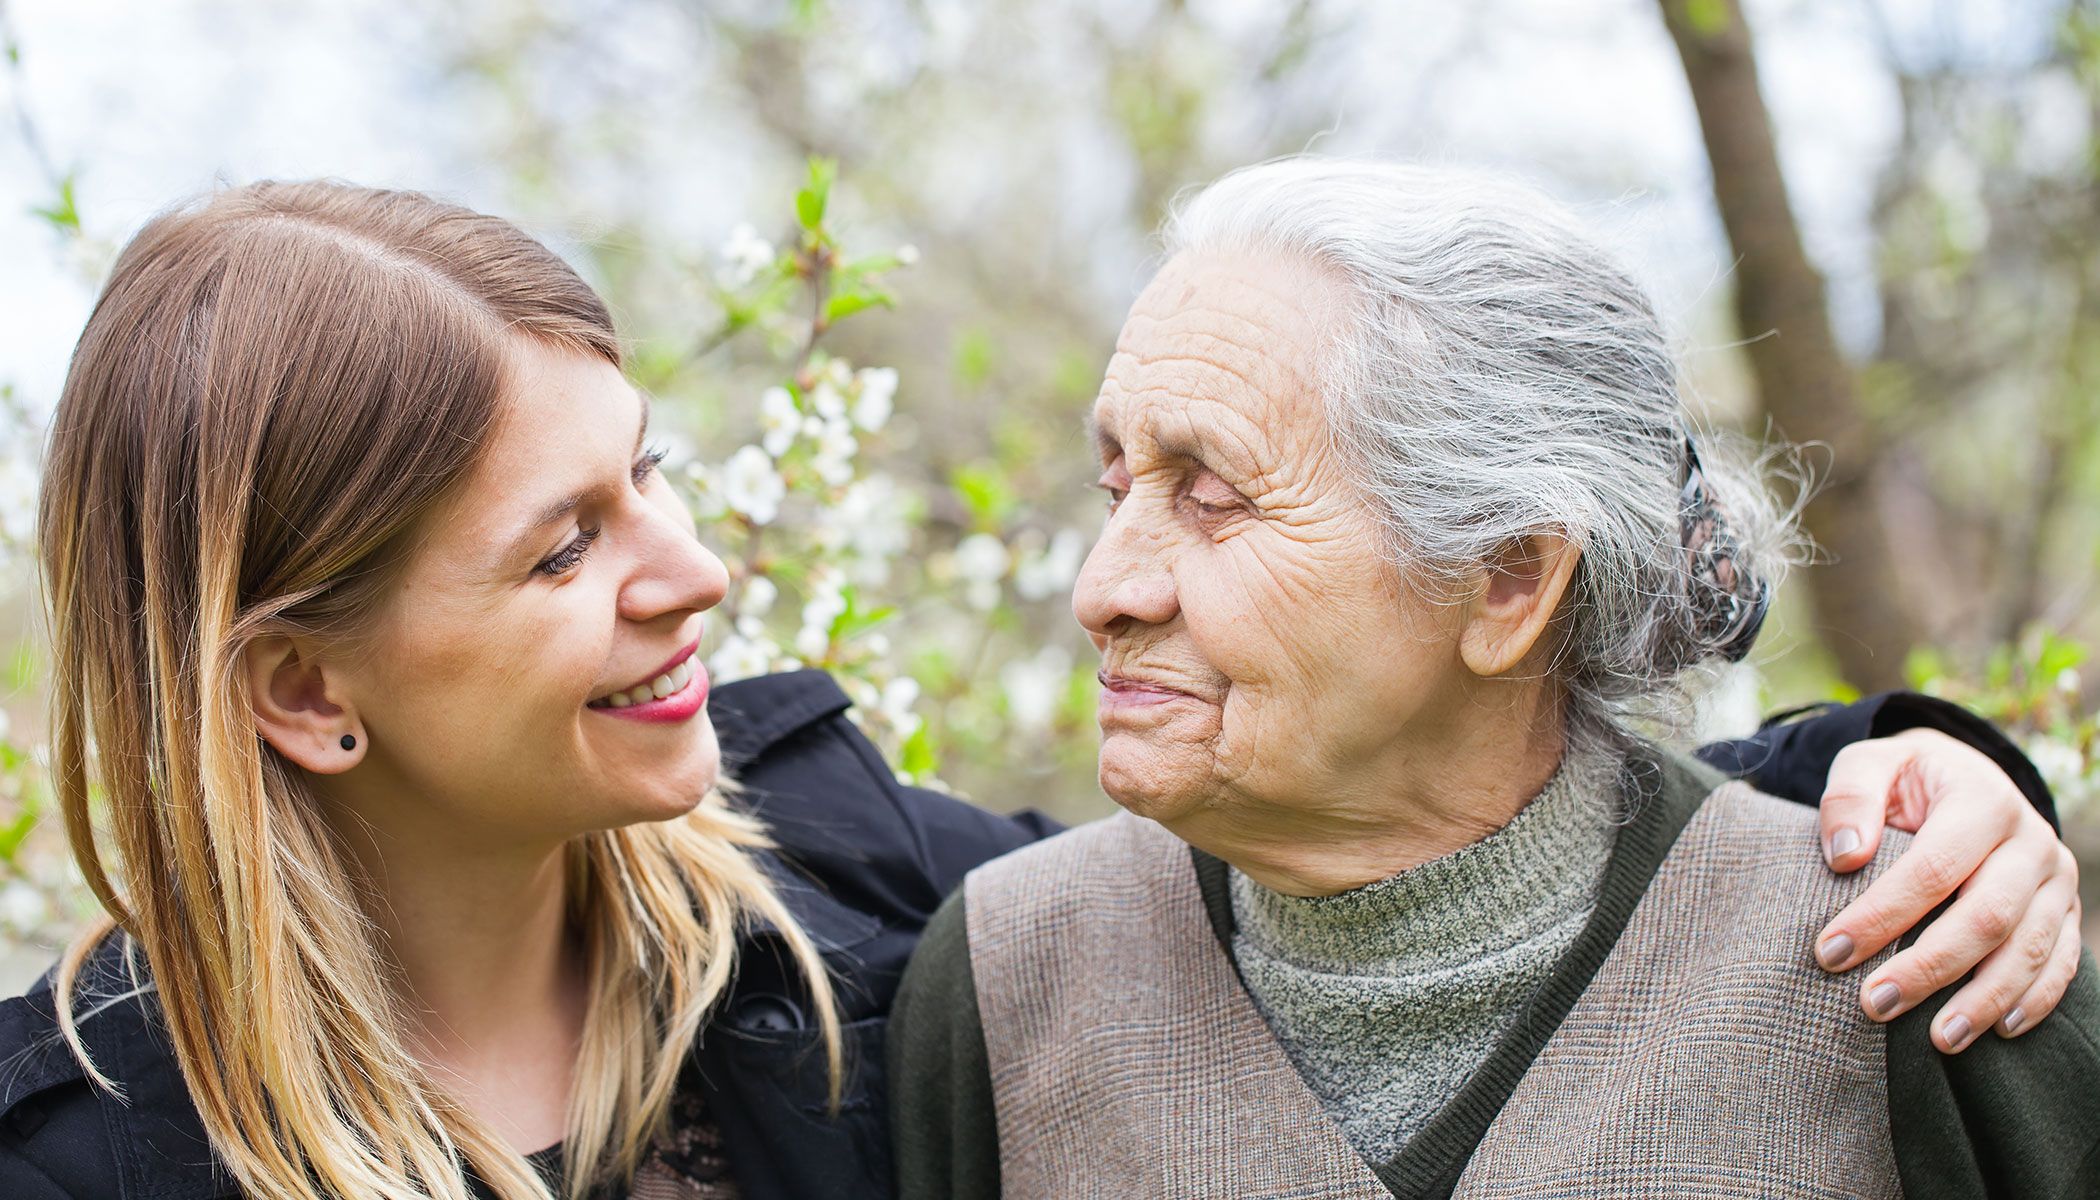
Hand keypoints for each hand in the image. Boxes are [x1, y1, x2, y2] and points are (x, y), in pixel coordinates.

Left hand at [1812, 728, 2081, 1052]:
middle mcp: (2031, 840)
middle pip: (1986, 916)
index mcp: (1983, 800)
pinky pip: (2061, 962)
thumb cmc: (1906, 780)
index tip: (1831, 952)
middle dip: (1929, 966)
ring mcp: (2056, 879)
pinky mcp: (2065, 910)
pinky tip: (1998, 1031)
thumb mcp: (1872, 765)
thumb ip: (1851, 797)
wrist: (1965, 777)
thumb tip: (1845, 855)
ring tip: (1937, 1040)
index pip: (1932, 868)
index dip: (1883, 914)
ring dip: (1983, 999)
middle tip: (1874, 1004)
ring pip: (2028, 949)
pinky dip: (2035, 1000)